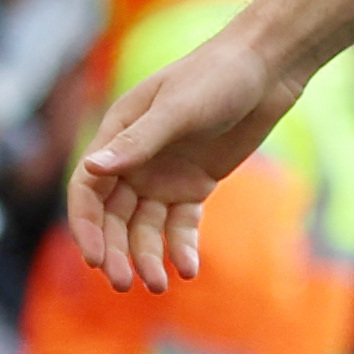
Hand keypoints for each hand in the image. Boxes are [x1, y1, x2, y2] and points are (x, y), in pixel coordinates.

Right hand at [68, 28, 303, 292]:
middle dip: (116, 250)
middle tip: (126, 283)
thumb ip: (138, 142)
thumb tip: (92, 168)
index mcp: (119, 133)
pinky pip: (181, 224)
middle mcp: (136, 159)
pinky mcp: (195, 185)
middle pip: (113, 215)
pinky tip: (188, 268)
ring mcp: (165, 174)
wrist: (266, 69)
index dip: (86, 225)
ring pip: (145, 226)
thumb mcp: (177, 109)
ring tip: (160, 283)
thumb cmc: (216, 75)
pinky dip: (180, 246)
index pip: (88, 187)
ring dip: (147, 254)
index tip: (96, 259)